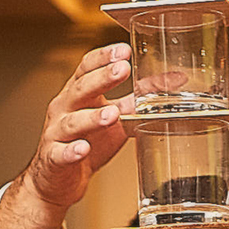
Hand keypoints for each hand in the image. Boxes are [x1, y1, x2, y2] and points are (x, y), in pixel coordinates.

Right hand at [13, 43, 132, 217]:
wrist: (59, 178)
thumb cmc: (88, 141)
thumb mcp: (116, 115)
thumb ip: (139, 97)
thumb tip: (174, 80)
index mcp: (79, 93)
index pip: (87, 68)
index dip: (104, 57)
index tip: (123, 50)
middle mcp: (64, 108)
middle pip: (81, 89)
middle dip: (102, 78)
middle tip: (122, 69)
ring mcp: (57, 132)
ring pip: (73, 122)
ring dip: (92, 117)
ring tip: (112, 114)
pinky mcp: (54, 158)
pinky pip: (61, 153)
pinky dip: (72, 151)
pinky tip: (83, 149)